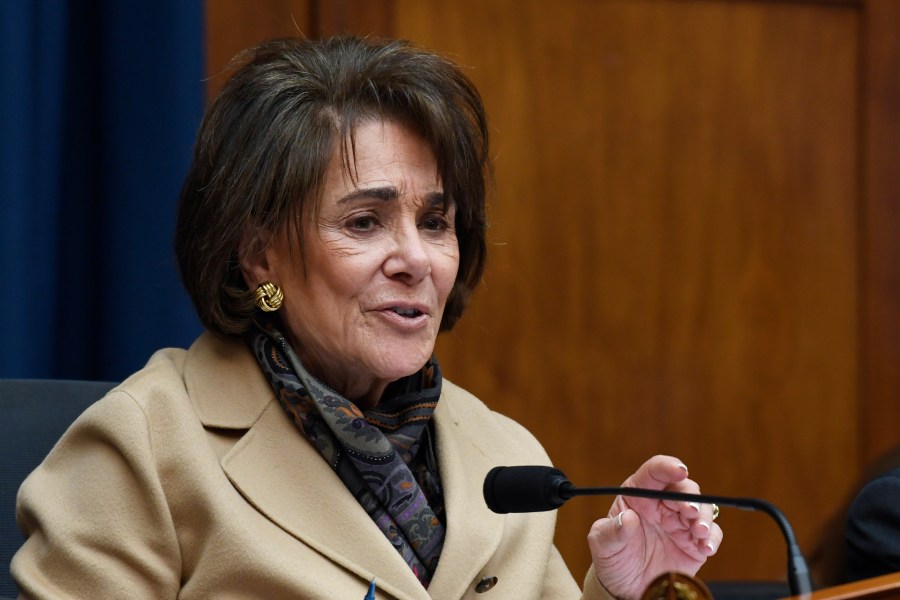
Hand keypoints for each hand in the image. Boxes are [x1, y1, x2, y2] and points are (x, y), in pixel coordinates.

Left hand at [586, 455, 722, 599]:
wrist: (626, 589)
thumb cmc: (611, 559)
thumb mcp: (602, 545)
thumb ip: (612, 531)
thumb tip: (628, 518)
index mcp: (638, 495)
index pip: (654, 473)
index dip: (667, 466)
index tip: (679, 470)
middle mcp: (662, 504)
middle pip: (683, 488)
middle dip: (690, 496)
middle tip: (689, 512)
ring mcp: (680, 523)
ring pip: (702, 507)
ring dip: (704, 516)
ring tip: (699, 532)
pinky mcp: (694, 543)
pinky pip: (712, 533)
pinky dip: (713, 537)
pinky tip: (705, 548)